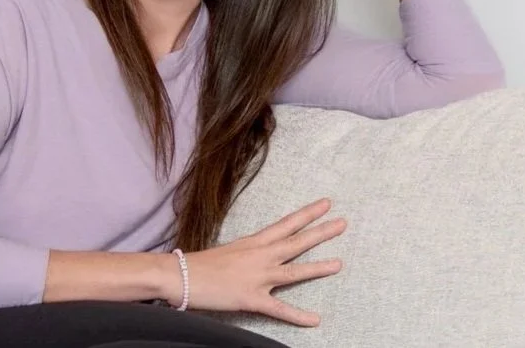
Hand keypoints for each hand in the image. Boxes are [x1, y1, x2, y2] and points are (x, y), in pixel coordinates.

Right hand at [168, 197, 346, 326]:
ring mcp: (258, 277)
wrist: (181, 275)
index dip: (308, 214)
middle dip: (321, 232)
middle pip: (297, 241)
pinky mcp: (252, 298)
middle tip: (343, 222)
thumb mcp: (230, 250)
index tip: (326, 204)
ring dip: (318, 267)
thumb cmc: (202, 263)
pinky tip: (315, 319)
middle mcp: (260, 256)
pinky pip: (280, 308)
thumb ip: (249, 252)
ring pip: (294, 271)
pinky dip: (298, 315)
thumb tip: (259, 254)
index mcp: (254, 242)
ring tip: (339, 263)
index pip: (286, 224)